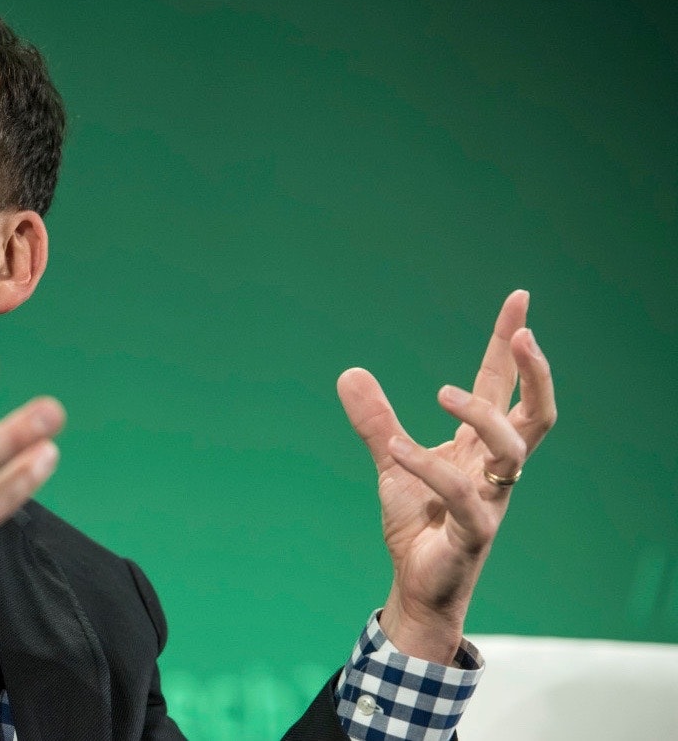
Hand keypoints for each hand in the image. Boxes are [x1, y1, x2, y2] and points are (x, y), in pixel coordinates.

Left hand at [336, 290, 555, 663]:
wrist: (417, 585)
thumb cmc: (419, 522)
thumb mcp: (390, 460)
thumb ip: (376, 420)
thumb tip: (349, 372)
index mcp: (480, 447)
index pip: (502, 387)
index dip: (509, 346)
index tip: (518, 300)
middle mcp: (495, 469)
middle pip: (535, 415)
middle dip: (535, 373)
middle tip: (524, 335)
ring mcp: (489, 499)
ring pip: (513, 450)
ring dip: (483, 415)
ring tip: (441, 392)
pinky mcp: (472, 530)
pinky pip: (460, 494)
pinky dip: (428, 466)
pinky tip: (396, 450)